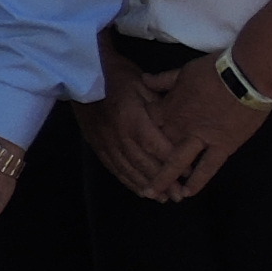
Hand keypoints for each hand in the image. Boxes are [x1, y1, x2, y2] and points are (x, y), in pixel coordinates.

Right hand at [79, 37, 202, 197]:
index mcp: (133, 120)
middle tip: (179, 196)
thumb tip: (177, 125)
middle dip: (163, 182)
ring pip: (128, 170)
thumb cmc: (117, 74)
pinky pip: (113, 167)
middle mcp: (119, 136)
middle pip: (144, 164)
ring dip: (146, 186)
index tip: (189, 174)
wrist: (81, 72)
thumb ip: (159, 107)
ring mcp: (105, 142)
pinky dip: (127, 180)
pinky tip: (139, 189)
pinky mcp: (97, 145)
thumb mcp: (142, 84)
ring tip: (162, 198)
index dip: (173, 163)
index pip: (157, 147)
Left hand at [137, 58, 271, 202]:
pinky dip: (197, 181)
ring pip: (177, 163)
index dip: (140, 135)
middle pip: (157, 149)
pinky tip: (187, 192)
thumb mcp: (184, 70)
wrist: (247, 75)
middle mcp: (180, 127)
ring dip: (165, 180)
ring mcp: (201, 139)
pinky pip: (207, 167)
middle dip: (145, 165)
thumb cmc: (216, 68)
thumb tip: (143, 80)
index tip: (133, 145)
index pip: (147, 124)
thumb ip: (163, 80)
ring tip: (155, 195)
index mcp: (169, 107)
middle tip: (137, 181)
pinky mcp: (223, 146)